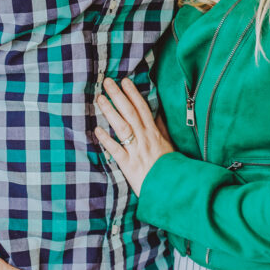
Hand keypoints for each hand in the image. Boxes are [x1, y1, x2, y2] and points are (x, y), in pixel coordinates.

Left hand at [95, 78, 173, 195]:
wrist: (173, 189)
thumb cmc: (169, 167)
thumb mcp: (168, 144)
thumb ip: (161, 129)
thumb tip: (157, 114)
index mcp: (154, 133)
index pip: (142, 108)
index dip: (133, 93)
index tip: (124, 81)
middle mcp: (145, 138)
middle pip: (130, 113)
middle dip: (118, 96)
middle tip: (107, 82)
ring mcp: (136, 151)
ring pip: (122, 127)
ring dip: (110, 112)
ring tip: (100, 99)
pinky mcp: (129, 165)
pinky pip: (116, 150)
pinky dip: (106, 140)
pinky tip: (97, 130)